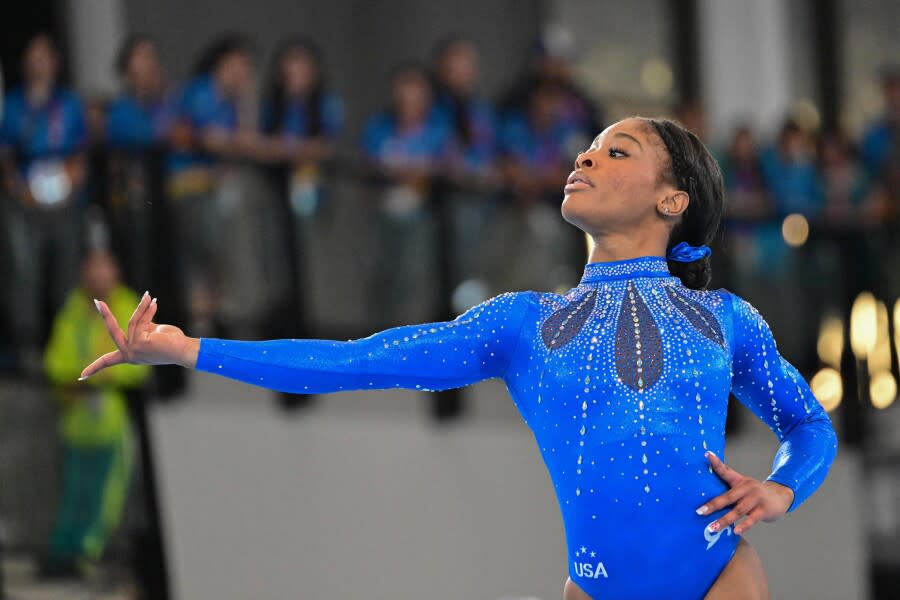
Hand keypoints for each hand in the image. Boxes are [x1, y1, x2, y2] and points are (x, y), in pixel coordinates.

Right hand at [79, 292, 199, 378]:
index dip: (95, 367)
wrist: (184, 349)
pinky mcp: (139, 344)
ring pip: (132, 322)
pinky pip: (140, 321)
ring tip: (149, 295)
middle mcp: (130, 355)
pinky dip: (147, 310)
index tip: (80, 377)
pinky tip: (154, 302)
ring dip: (142, 307)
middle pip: (112, 332)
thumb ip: (142, 325)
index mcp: (131, 355)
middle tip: (97, 301)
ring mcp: (134, 350)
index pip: (109, 362)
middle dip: (105, 315)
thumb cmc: (172, 342)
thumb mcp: (152, 332)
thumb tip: (140, 312)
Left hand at [695, 451, 793, 535]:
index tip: (707, 455)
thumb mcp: (743, 484)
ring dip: (725, 520)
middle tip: (699, 512)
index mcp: (740, 481)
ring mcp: (756, 499)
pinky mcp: (764, 510)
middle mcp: (747, 488)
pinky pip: (752, 519)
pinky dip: (744, 525)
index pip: (726, 471)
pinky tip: (736, 531)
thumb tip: (706, 485)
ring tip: (713, 528)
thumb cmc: (756, 492)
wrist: (781, 497)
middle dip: (713, 505)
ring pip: (738, 510)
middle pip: (728, 497)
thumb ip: (727, 483)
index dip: (717, 463)